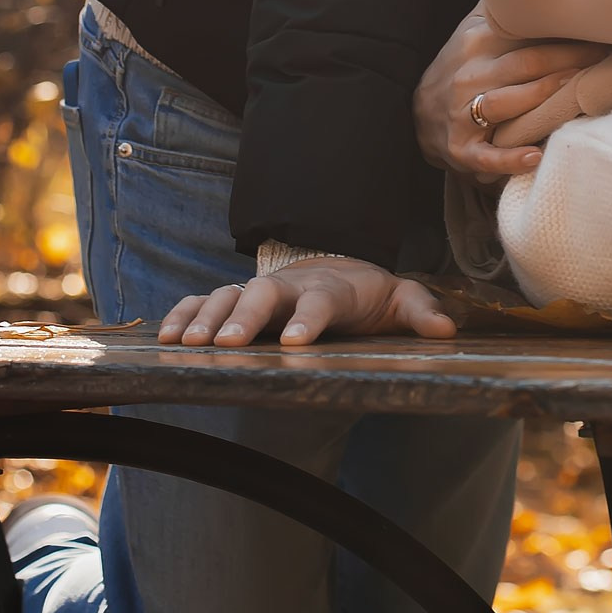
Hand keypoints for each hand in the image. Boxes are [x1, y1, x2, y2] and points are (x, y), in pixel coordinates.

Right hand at [158, 259, 457, 350]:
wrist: (336, 268)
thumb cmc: (367, 294)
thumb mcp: (399, 299)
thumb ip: (419, 311)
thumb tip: (445, 330)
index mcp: (331, 288)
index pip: (320, 302)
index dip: (309, 320)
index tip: (297, 343)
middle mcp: (289, 287)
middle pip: (263, 295)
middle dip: (245, 318)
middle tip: (230, 344)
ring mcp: (258, 290)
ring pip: (228, 296)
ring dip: (208, 318)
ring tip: (188, 344)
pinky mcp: (235, 299)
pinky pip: (203, 301)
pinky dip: (183, 314)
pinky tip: (166, 337)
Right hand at [413, 7, 607, 184]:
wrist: (418, 114)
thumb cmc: (460, 69)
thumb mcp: (473, 31)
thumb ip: (501, 8)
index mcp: (477, 44)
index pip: (525, 35)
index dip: (564, 34)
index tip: (600, 32)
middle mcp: (469, 76)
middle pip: (524, 65)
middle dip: (567, 62)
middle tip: (604, 59)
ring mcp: (462, 114)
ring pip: (504, 103)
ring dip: (541, 98)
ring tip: (575, 96)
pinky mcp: (461, 149)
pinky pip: (486, 156)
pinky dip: (509, 158)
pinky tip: (535, 156)